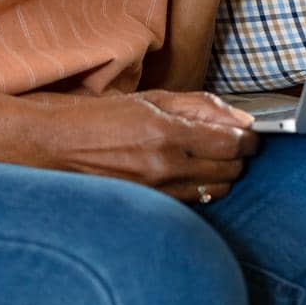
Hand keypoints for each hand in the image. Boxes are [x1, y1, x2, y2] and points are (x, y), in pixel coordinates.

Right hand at [36, 90, 256, 203]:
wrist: (56, 147)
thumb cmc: (100, 118)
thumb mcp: (151, 98)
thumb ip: (200, 106)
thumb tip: (241, 117)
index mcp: (167, 133)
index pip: (233, 143)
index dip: (249, 137)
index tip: (249, 131)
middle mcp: (165, 166)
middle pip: (231, 170)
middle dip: (238, 155)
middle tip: (230, 140)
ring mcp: (159, 191)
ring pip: (217, 189)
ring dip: (222, 172)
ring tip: (208, 155)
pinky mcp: (152, 206)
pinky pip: (195, 200)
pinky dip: (202, 186)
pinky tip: (189, 171)